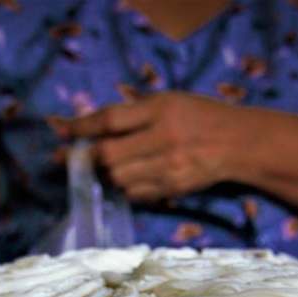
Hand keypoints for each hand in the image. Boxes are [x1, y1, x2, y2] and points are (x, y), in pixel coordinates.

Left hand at [66, 92, 242, 202]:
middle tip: (74, 159)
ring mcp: (169, 167)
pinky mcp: (173, 188)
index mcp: (160, 109)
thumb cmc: (199, 116)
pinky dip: (125, 188)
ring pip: (119, 179)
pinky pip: (135, 194)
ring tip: (108, 168)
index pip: (110, 119)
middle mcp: (164, 138)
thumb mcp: (168, 101)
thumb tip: (90, 127)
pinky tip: (129, 179)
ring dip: (106, 175)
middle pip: (108, 155)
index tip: (58, 130)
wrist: (239, 143)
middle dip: (87, 158)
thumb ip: (133, 113)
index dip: (79, 126)